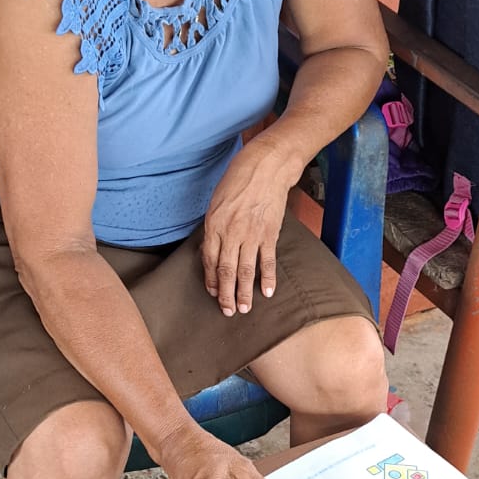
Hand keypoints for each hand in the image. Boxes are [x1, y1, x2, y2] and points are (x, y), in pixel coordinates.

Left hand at [201, 141, 300, 316]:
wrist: (265, 168)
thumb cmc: (237, 181)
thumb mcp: (216, 202)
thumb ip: (215, 228)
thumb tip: (214, 251)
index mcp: (214, 225)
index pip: (209, 259)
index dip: (211, 280)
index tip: (214, 294)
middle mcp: (231, 232)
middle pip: (226, 270)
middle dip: (226, 294)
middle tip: (228, 311)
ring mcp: (251, 234)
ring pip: (246, 270)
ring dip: (244, 292)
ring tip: (244, 308)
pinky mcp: (269, 233)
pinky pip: (267, 260)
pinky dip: (268, 278)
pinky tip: (267, 292)